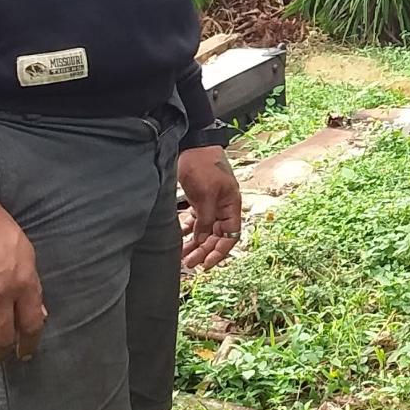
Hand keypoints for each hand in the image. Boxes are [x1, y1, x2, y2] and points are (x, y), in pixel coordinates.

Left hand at [178, 146, 242, 270]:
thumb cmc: (203, 165)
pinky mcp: (199, 200)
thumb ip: (206, 218)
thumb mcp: (206, 194)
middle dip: (204, 251)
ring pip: (205, 231)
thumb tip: (203, 239)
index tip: (206, 264)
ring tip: (182, 257)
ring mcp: (211, 204)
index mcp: (231, 206)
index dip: (220, 252)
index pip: (230, 236)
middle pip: (216, 237)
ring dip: (195, 244)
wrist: (191, 145)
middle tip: (189, 263)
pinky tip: (178, 239)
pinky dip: (188, 231)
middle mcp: (223, 208)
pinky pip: (196, 222)